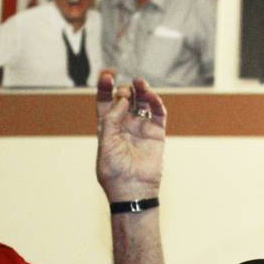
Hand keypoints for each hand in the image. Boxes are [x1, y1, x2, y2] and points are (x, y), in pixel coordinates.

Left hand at [96, 70, 165, 201]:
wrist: (132, 190)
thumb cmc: (114, 171)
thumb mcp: (105, 143)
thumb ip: (112, 119)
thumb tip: (122, 99)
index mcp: (107, 127)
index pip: (105, 101)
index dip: (105, 86)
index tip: (106, 74)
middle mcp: (124, 125)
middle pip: (124, 98)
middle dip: (123, 89)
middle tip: (124, 93)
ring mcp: (141, 128)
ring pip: (142, 102)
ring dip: (140, 89)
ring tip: (139, 83)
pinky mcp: (156, 133)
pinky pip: (158, 113)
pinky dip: (156, 101)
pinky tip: (150, 96)